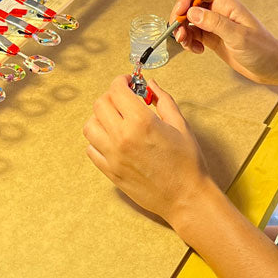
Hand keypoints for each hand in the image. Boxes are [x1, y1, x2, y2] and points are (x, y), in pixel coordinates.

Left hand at [83, 76, 214, 229]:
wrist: (186, 197)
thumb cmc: (187, 162)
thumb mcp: (180, 125)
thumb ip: (163, 100)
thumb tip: (150, 84)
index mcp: (141, 122)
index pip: (117, 90)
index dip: (122, 81)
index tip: (128, 81)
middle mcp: (122, 137)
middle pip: (100, 105)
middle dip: (112, 96)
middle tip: (125, 98)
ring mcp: (113, 156)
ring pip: (90, 126)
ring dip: (100, 117)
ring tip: (116, 119)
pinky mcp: (110, 172)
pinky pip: (91, 150)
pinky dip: (98, 140)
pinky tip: (113, 139)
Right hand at [170, 0, 277, 85]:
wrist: (272, 67)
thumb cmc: (263, 50)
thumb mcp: (238, 36)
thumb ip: (215, 23)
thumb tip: (192, 12)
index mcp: (227, 4)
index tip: (179, 12)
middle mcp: (219, 11)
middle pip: (190, 4)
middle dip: (180, 17)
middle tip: (179, 33)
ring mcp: (216, 25)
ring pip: (190, 21)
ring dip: (183, 31)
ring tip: (187, 44)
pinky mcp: (214, 38)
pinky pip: (194, 35)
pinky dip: (190, 42)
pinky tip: (197, 50)